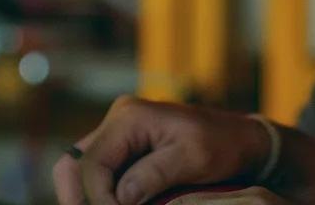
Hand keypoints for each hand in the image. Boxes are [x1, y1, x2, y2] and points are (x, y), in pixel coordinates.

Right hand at [53, 95, 271, 204]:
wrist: (242, 140)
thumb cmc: (224, 145)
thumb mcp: (194, 159)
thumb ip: (154, 175)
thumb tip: (120, 197)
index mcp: (130, 117)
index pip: (91, 164)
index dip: (97, 198)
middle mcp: (117, 120)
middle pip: (72, 166)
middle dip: (81, 199)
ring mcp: (118, 134)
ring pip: (79, 172)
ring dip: (88, 198)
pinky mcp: (124, 150)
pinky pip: (97, 175)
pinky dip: (100, 195)